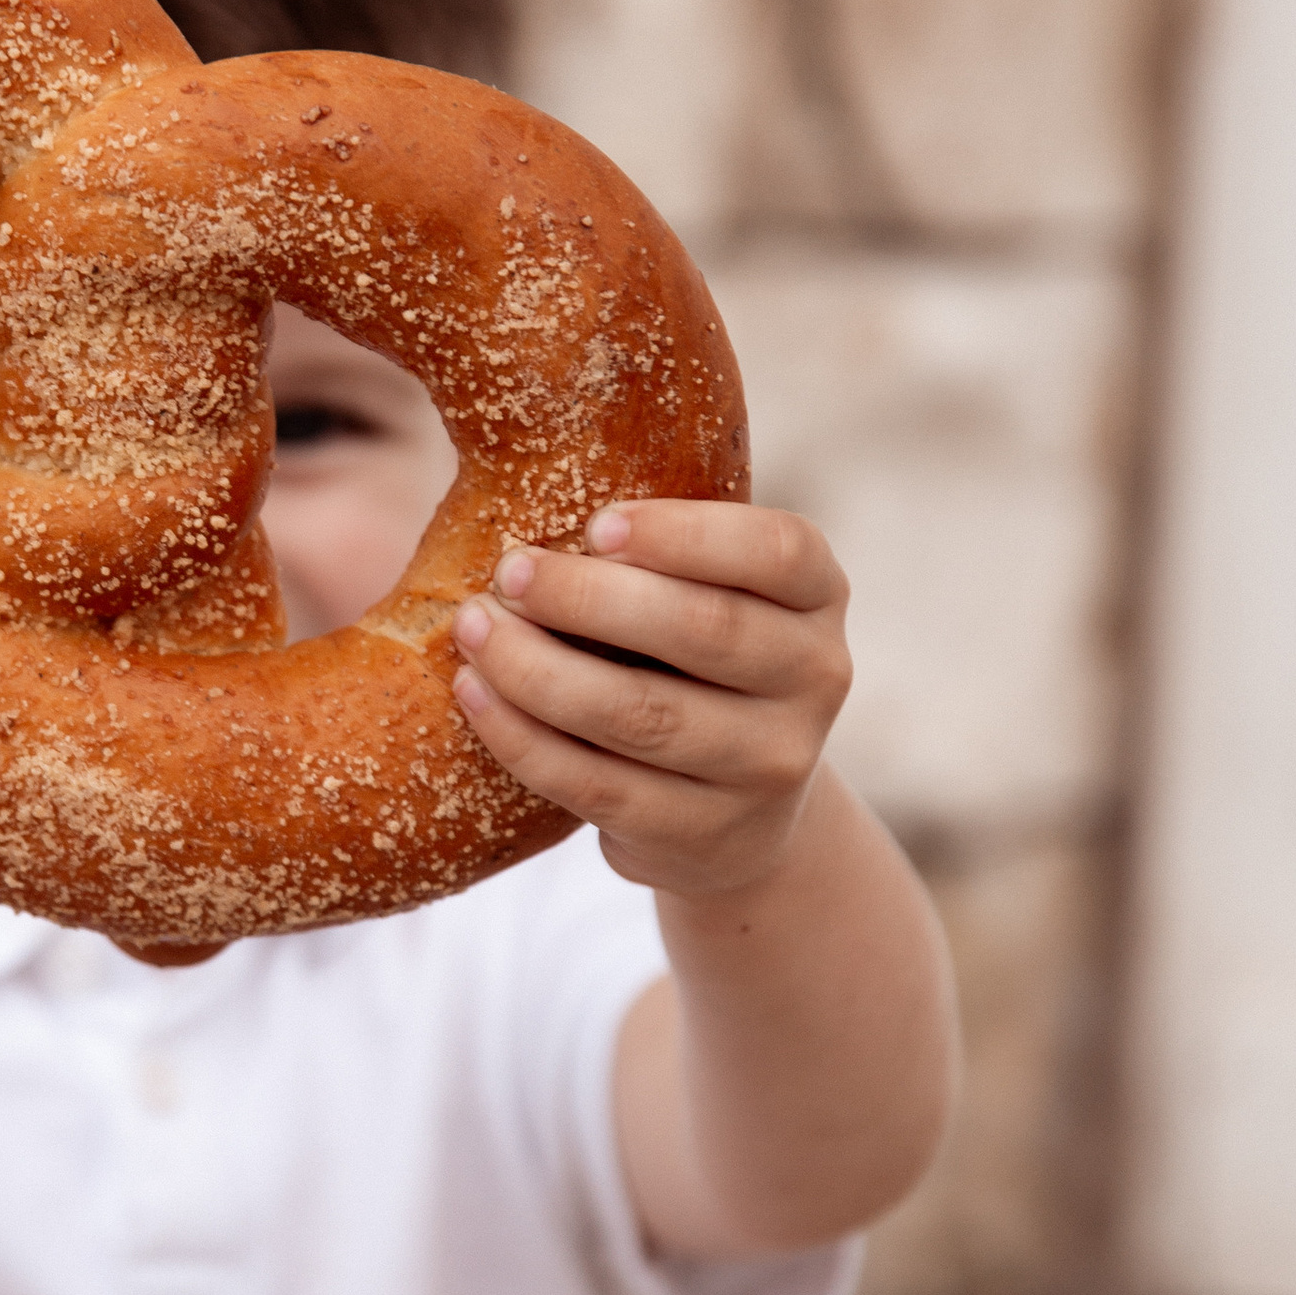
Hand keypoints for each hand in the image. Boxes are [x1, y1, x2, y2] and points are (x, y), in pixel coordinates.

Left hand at [451, 500, 851, 902]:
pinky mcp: (705, 835)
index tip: (597, 522)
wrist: (737, 814)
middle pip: (705, 632)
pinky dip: (525, 738)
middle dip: (590, 597)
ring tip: (475, 628)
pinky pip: (599, 786)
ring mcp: (768, 768)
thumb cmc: (696, 661)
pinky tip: (476, 694)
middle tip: (510, 571)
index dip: (687, 535)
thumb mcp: (714, 594)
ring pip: (643, 715)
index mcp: (820, 598)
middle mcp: (816, 680)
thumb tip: (532, 459)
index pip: (779, 553)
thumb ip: (662, 547)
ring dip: (541, 669)